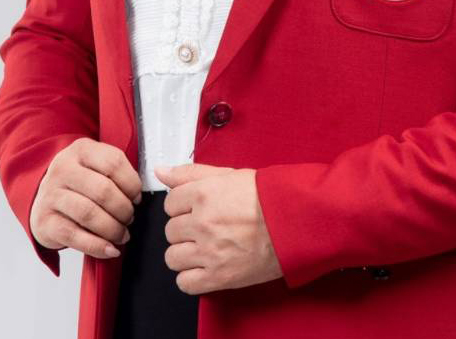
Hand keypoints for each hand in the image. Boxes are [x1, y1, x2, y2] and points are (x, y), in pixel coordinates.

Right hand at [30, 138, 142, 259]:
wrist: (43, 198)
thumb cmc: (77, 183)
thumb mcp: (94, 165)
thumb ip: (115, 173)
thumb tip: (138, 195)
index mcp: (81, 150)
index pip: (113, 163)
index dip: (131, 183)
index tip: (136, 197)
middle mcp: (63, 169)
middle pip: (103, 190)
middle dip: (123, 209)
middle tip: (130, 218)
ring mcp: (51, 195)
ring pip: (89, 214)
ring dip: (112, 229)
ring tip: (122, 234)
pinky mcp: (44, 222)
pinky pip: (74, 236)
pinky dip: (97, 246)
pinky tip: (110, 249)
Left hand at [154, 162, 282, 293]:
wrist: (294, 222)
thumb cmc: (266, 197)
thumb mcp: (228, 175)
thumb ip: (190, 173)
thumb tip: (162, 172)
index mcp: (203, 194)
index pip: (169, 203)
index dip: (182, 206)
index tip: (194, 209)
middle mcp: (202, 223)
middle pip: (170, 231)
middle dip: (184, 228)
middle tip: (202, 227)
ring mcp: (209, 251)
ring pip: (172, 257)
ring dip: (184, 253)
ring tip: (202, 247)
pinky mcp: (219, 277)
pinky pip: (185, 283)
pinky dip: (190, 277)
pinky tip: (204, 266)